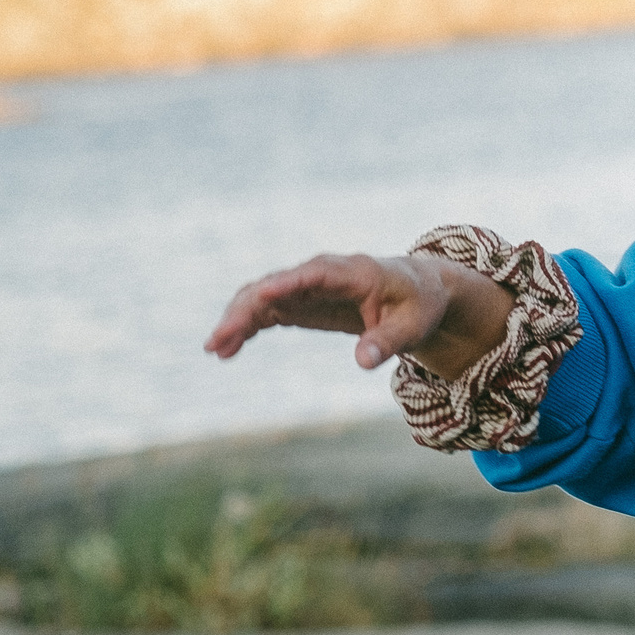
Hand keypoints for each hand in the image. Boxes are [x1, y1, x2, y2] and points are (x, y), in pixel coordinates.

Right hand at [204, 253, 513, 378]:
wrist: (417, 293)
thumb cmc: (418, 305)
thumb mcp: (414, 326)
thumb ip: (389, 341)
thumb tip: (364, 362)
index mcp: (352, 271)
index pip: (313, 274)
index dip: (286, 284)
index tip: (260, 296)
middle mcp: (321, 274)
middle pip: (275, 286)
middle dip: (246, 310)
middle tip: (219, 340)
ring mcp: (305, 287)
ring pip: (261, 298)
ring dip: (237, 320)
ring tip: (216, 350)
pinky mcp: (299, 302)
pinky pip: (265, 312)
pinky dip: (246, 328)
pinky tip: (227, 351)